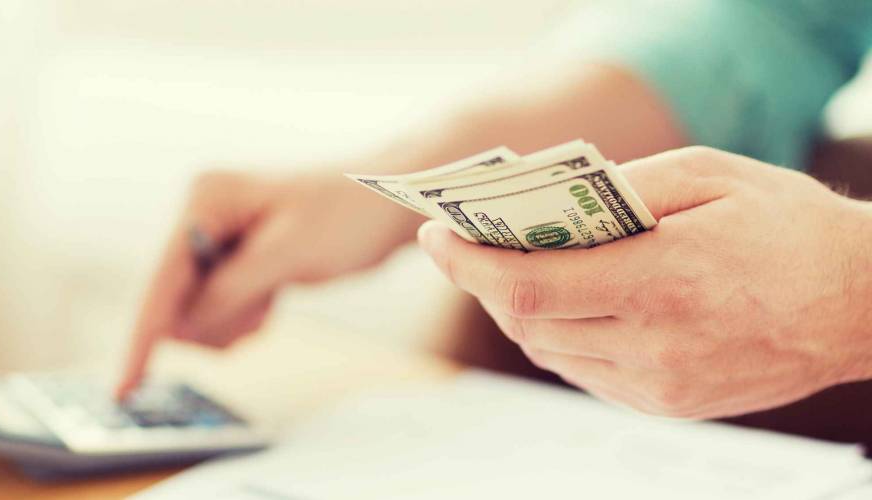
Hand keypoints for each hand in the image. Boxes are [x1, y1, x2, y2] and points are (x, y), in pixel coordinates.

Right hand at [116, 167, 421, 397]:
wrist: (390, 201)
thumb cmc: (348, 214)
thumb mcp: (288, 253)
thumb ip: (230, 290)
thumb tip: (180, 326)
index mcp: (204, 200)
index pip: (161, 281)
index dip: (142, 337)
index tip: (124, 387)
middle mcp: (200, 215)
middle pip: (176, 301)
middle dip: (217, 319)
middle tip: (264, 303)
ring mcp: (215, 237)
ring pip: (198, 312)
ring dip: (235, 319)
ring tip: (275, 292)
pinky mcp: (232, 258)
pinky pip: (219, 308)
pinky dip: (245, 314)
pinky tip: (274, 294)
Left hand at [418, 146, 871, 418]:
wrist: (863, 305)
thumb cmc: (790, 229)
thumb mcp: (709, 176)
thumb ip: (621, 188)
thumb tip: (548, 204)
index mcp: (663, 281)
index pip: (530, 287)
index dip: (469, 265)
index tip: (436, 237)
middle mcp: (655, 346)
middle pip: (528, 323)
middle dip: (485, 281)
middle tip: (467, 244)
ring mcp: (660, 386)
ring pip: (550, 353)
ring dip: (519, 311)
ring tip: (513, 268)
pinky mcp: (667, 406)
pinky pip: (584, 373)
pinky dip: (560, 336)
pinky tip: (569, 302)